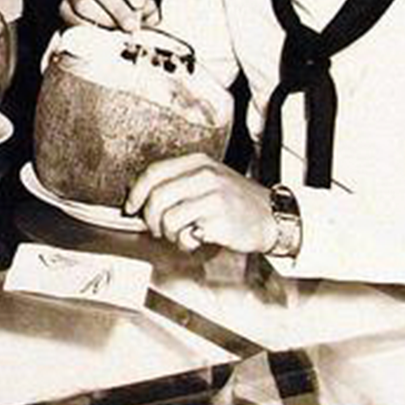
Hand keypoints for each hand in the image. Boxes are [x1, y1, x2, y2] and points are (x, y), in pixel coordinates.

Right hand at [59, 0, 160, 31]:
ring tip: (117, 33)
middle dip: (117, 8)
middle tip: (130, 26)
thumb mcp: (141, 6)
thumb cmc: (127, 11)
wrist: (107, 28)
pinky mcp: (64, 8)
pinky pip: (72, 18)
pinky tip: (102, 36)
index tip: (139, 4)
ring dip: (103, 20)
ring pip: (83, 2)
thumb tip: (147, 12)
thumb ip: (146, 7)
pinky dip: (89, 30)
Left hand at [125, 153, 276, 254]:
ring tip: (180, 234)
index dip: (136, 192)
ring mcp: (213, 197)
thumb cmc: (236, 201)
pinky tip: (196, 239)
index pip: (153, 172)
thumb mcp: (208, 179)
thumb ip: (177, 181)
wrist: (273, 216)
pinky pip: (186, 234)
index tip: (131, 207)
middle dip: (149, 218)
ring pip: (168, 217)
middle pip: (156, 196)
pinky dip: (185, 242)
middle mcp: (204, 175)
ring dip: (168, 233)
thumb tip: (139, 193)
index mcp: (197, 162)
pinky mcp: (219, 220)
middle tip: (156, 228)